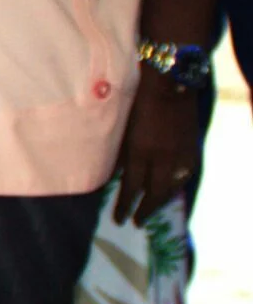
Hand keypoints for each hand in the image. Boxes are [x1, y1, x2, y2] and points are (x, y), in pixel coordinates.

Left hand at [112, 67, 200, 224]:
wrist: (169, 81)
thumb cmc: (135, 94)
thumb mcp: (121, 122)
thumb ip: (118, 147)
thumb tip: (110, 170)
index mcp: (139, 148)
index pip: (131, 185)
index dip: (124, 204)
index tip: (118, 218)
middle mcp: (161, 156)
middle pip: (152, 192)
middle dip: (143, 210)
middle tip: (135, 222)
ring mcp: (179, 154)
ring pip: (170, 187)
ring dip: (159, 202)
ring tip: (150, 212)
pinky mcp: (191, 150)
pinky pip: (184, 176)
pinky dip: (175, 187)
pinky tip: (169, 191)